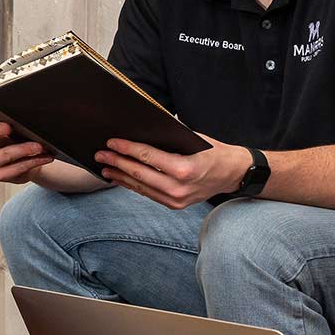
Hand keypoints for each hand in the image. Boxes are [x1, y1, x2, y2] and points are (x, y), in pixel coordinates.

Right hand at [0, 107, 49, 184]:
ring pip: (4, 154)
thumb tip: (21, 111)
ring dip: (23, 149)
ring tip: (38, 146)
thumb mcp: (9, 125)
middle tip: (9, 126)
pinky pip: (16, 168)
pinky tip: (43, 156)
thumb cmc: (15, 139)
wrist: (26, 160)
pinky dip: (33, 161)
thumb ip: (7, 117)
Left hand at [92, 132, 244, 210]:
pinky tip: (121, 178)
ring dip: (120, 176)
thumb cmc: (215, 152)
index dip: (126, 149)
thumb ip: (169, 138)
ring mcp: (176, 200)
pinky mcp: (175, 205)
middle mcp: (178, 188)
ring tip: (105, 167)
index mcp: (184, 169)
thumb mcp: (194, 139)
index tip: (111, 142)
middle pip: (139, 173)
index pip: (147, 157)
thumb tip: (141, 129)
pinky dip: (133, 185)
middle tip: (100, 154)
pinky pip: (148, 194)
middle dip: (117, 162)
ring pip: (141, 186)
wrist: (234, 174)